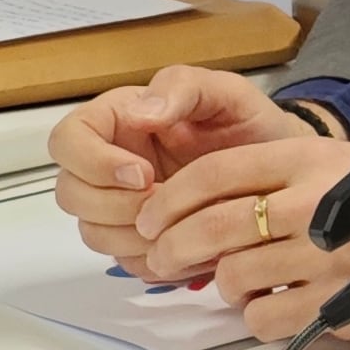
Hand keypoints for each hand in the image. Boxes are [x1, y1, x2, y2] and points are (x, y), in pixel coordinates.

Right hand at [49, 66, 298, 275]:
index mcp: (118, 121)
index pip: (68, 141)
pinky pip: (124, 260)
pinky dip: (153, 258)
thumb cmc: (250, 125)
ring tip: (182, 223)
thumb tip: (140, 113)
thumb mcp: (227, 93)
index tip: (142, 173)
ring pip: (92, 231)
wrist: (281, 173)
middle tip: (163, 202)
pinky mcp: (139, 241)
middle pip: (70, 193)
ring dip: (131, 235)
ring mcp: (120, 206)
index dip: (93, 162)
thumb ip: (182, 88)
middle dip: (113, 204)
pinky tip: (190, 243)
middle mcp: (109, 163)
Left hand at [129, 133, 349, 342]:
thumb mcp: (330, 161)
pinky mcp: (331, 303)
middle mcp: (313, 205)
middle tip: (164, 258)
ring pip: (230, 277)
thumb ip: (269, 175)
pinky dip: (257, 315)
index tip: (151, 218)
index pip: (214, 173)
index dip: (169, 199)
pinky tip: (276, 300)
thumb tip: (191, 206)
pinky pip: (260, 318)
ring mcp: (323, 257)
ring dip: (225, 282)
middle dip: (172, 248)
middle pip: (211, 227)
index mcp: (308, 159)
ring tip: (245, 277)